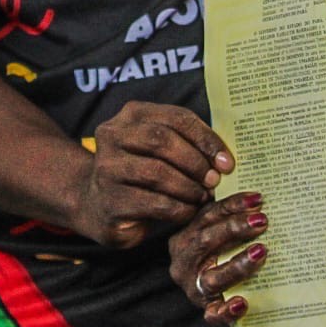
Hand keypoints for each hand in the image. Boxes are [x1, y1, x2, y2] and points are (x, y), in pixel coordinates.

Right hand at [73, 102, 232, 248]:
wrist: (98, 205)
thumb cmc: (140, 174)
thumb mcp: (159, 150)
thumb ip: (186, 144)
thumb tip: (224, 159)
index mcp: (131, 114)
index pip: (176, 118)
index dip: (206, 139)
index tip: (227, 161)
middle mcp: (112, 135)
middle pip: (162, 140)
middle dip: (195, 162)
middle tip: (215, 180)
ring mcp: (106, 168)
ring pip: (157, 172)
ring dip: (188, 187)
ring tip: (202, 196)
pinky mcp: (109, 201)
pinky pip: (153, 203)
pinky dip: (179, 209)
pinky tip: (188, 212)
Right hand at [168, 192, 266, 325]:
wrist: (206, 291)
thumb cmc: (218, 253)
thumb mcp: (215, 233)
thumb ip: (228, 218)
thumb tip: (259, 201)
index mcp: (187, 236)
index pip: (209, 215)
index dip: (233, 205)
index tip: (257, 199)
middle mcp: (185, 260)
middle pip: (207, 241)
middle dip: (235, 229)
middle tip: (262, 221)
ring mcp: (193, 286)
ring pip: (212, 277)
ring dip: (237, 264)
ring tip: (260, 252)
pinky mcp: (205, 309)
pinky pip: (214, 313)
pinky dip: (227, 309)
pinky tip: (243, 303)